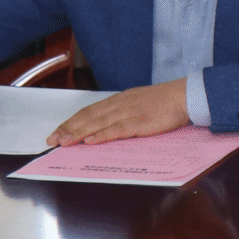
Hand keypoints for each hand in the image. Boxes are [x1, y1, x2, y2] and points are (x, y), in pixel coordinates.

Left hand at [47, 79, 190, 144]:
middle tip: (52, 140)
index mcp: (119, 100)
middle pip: (88, 117)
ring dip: (78, 133)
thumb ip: (122, 112)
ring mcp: (129, 113)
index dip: (71, 122)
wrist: (186, 95)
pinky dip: (101, 135)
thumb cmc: (165, 101)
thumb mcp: (139, 102)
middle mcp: (119, 105)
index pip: (88, 111)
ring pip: (98, 123)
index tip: (57, 132)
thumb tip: (105, 126)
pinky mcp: (140, 122)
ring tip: (64, 142)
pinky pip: (117, 130)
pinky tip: (90, 141)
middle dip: (68, 129)